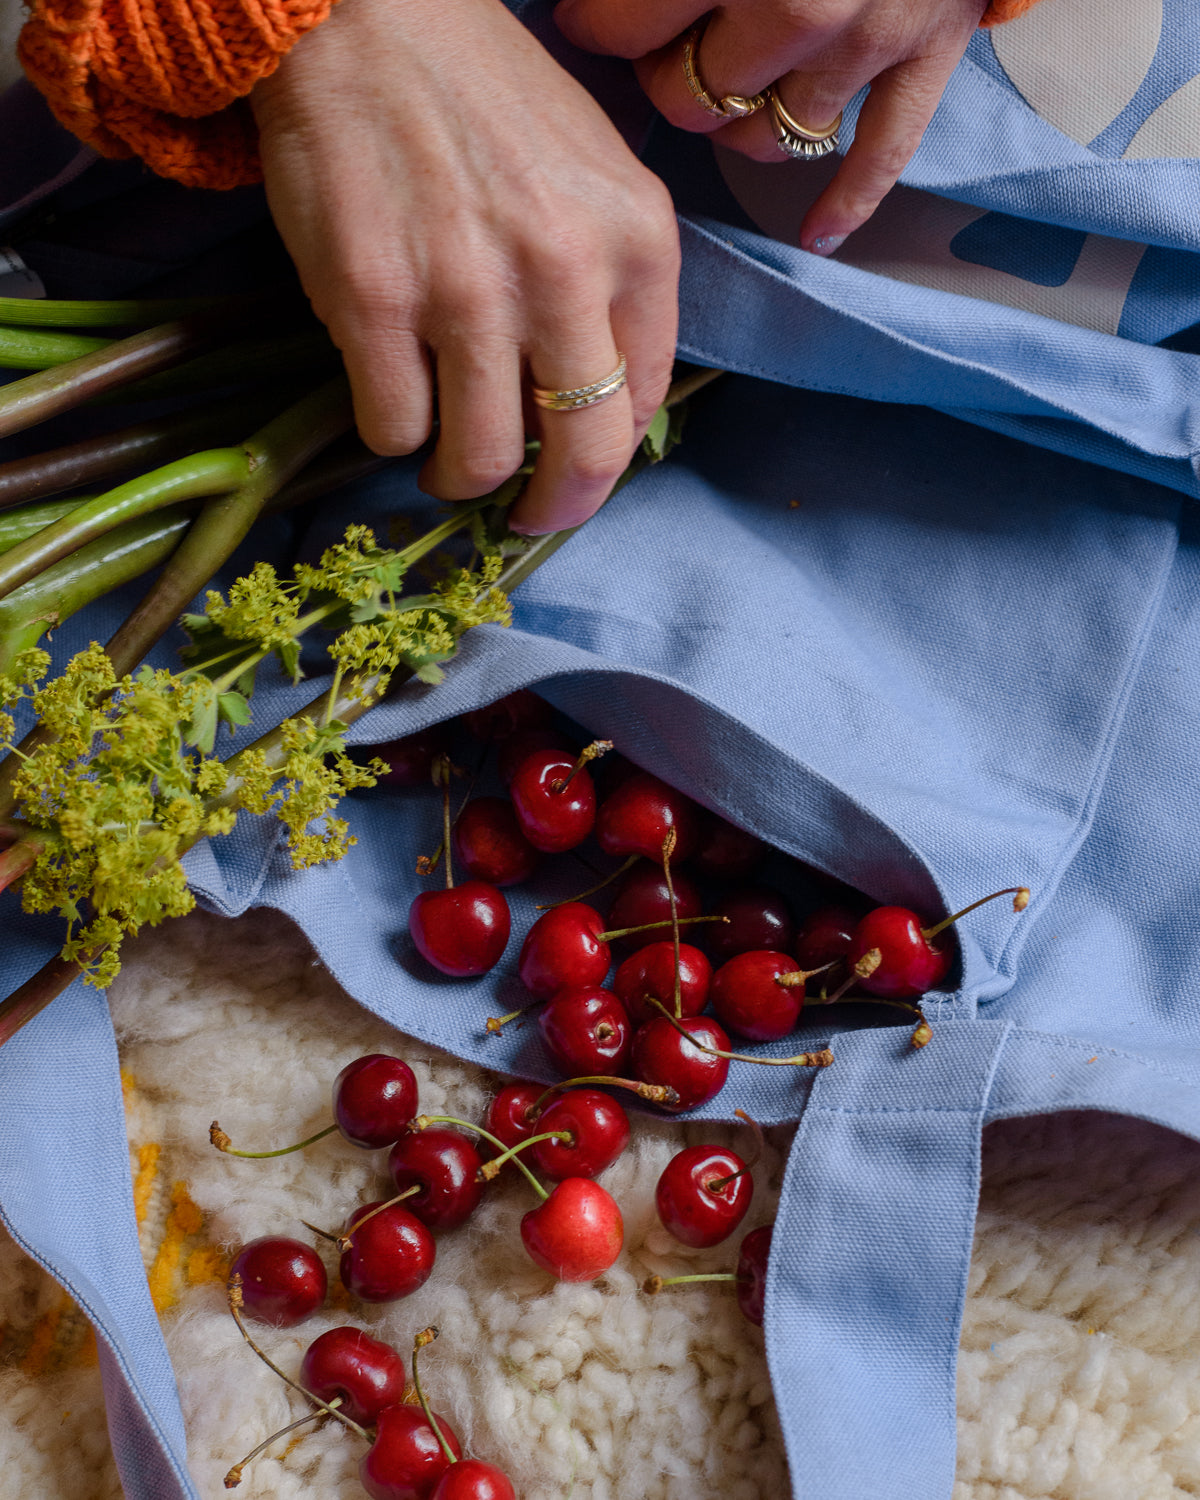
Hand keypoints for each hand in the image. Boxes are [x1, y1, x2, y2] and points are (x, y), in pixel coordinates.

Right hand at [251, 0, 679, 533]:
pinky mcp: (372, 300)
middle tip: (526, 514)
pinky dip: (393, 434)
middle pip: (579, 456)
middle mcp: (562, 272)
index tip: (573, 465)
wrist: (367, 19)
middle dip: (552, 508)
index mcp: (636, 242)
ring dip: (461, 478)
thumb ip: (618, 285)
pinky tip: (394, 402)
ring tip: (445, 460)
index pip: (642, 405)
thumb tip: (604, 402)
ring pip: (479, 458)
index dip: (605, 456)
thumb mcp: (598, 174)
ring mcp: (464, 291)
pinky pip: (393, 425)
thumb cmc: (487, 97)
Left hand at [555, 0, 987, 253]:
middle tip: (666, 48)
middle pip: (692, 98)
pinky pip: (881, 157)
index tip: (593, 20)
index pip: (630, 27)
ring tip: (728, 85)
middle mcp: (800, 4)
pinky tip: (815, 233)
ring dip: (736, 121)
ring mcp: (866, 41)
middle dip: (668, 78)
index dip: (599, 26)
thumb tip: (592, 0)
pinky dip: (848, 203)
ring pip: (764, 138)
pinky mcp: (927, 55)